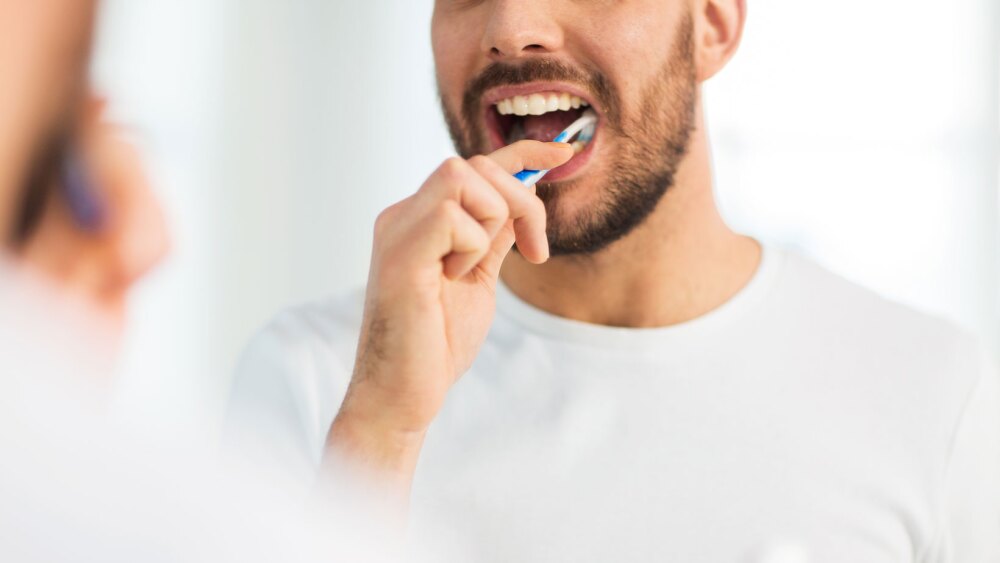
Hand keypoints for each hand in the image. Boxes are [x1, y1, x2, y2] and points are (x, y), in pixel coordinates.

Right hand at [326, 140, 572, 484]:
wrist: (403, 394)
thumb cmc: (434, 344)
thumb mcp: (478, 278)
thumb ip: (494, 237)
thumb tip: (522, 200)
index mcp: (420, 220)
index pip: (474, 166)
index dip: (523, 152)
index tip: (564, 153)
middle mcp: (403, 216)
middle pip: (475, 165)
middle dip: (521, 200)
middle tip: (533, 251)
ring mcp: (397, 230)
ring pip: (463, 177)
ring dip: (489, 224)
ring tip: (469, 271)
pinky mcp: (399, 253)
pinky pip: (451, 216)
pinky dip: (470, 247)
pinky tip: (452, 279)